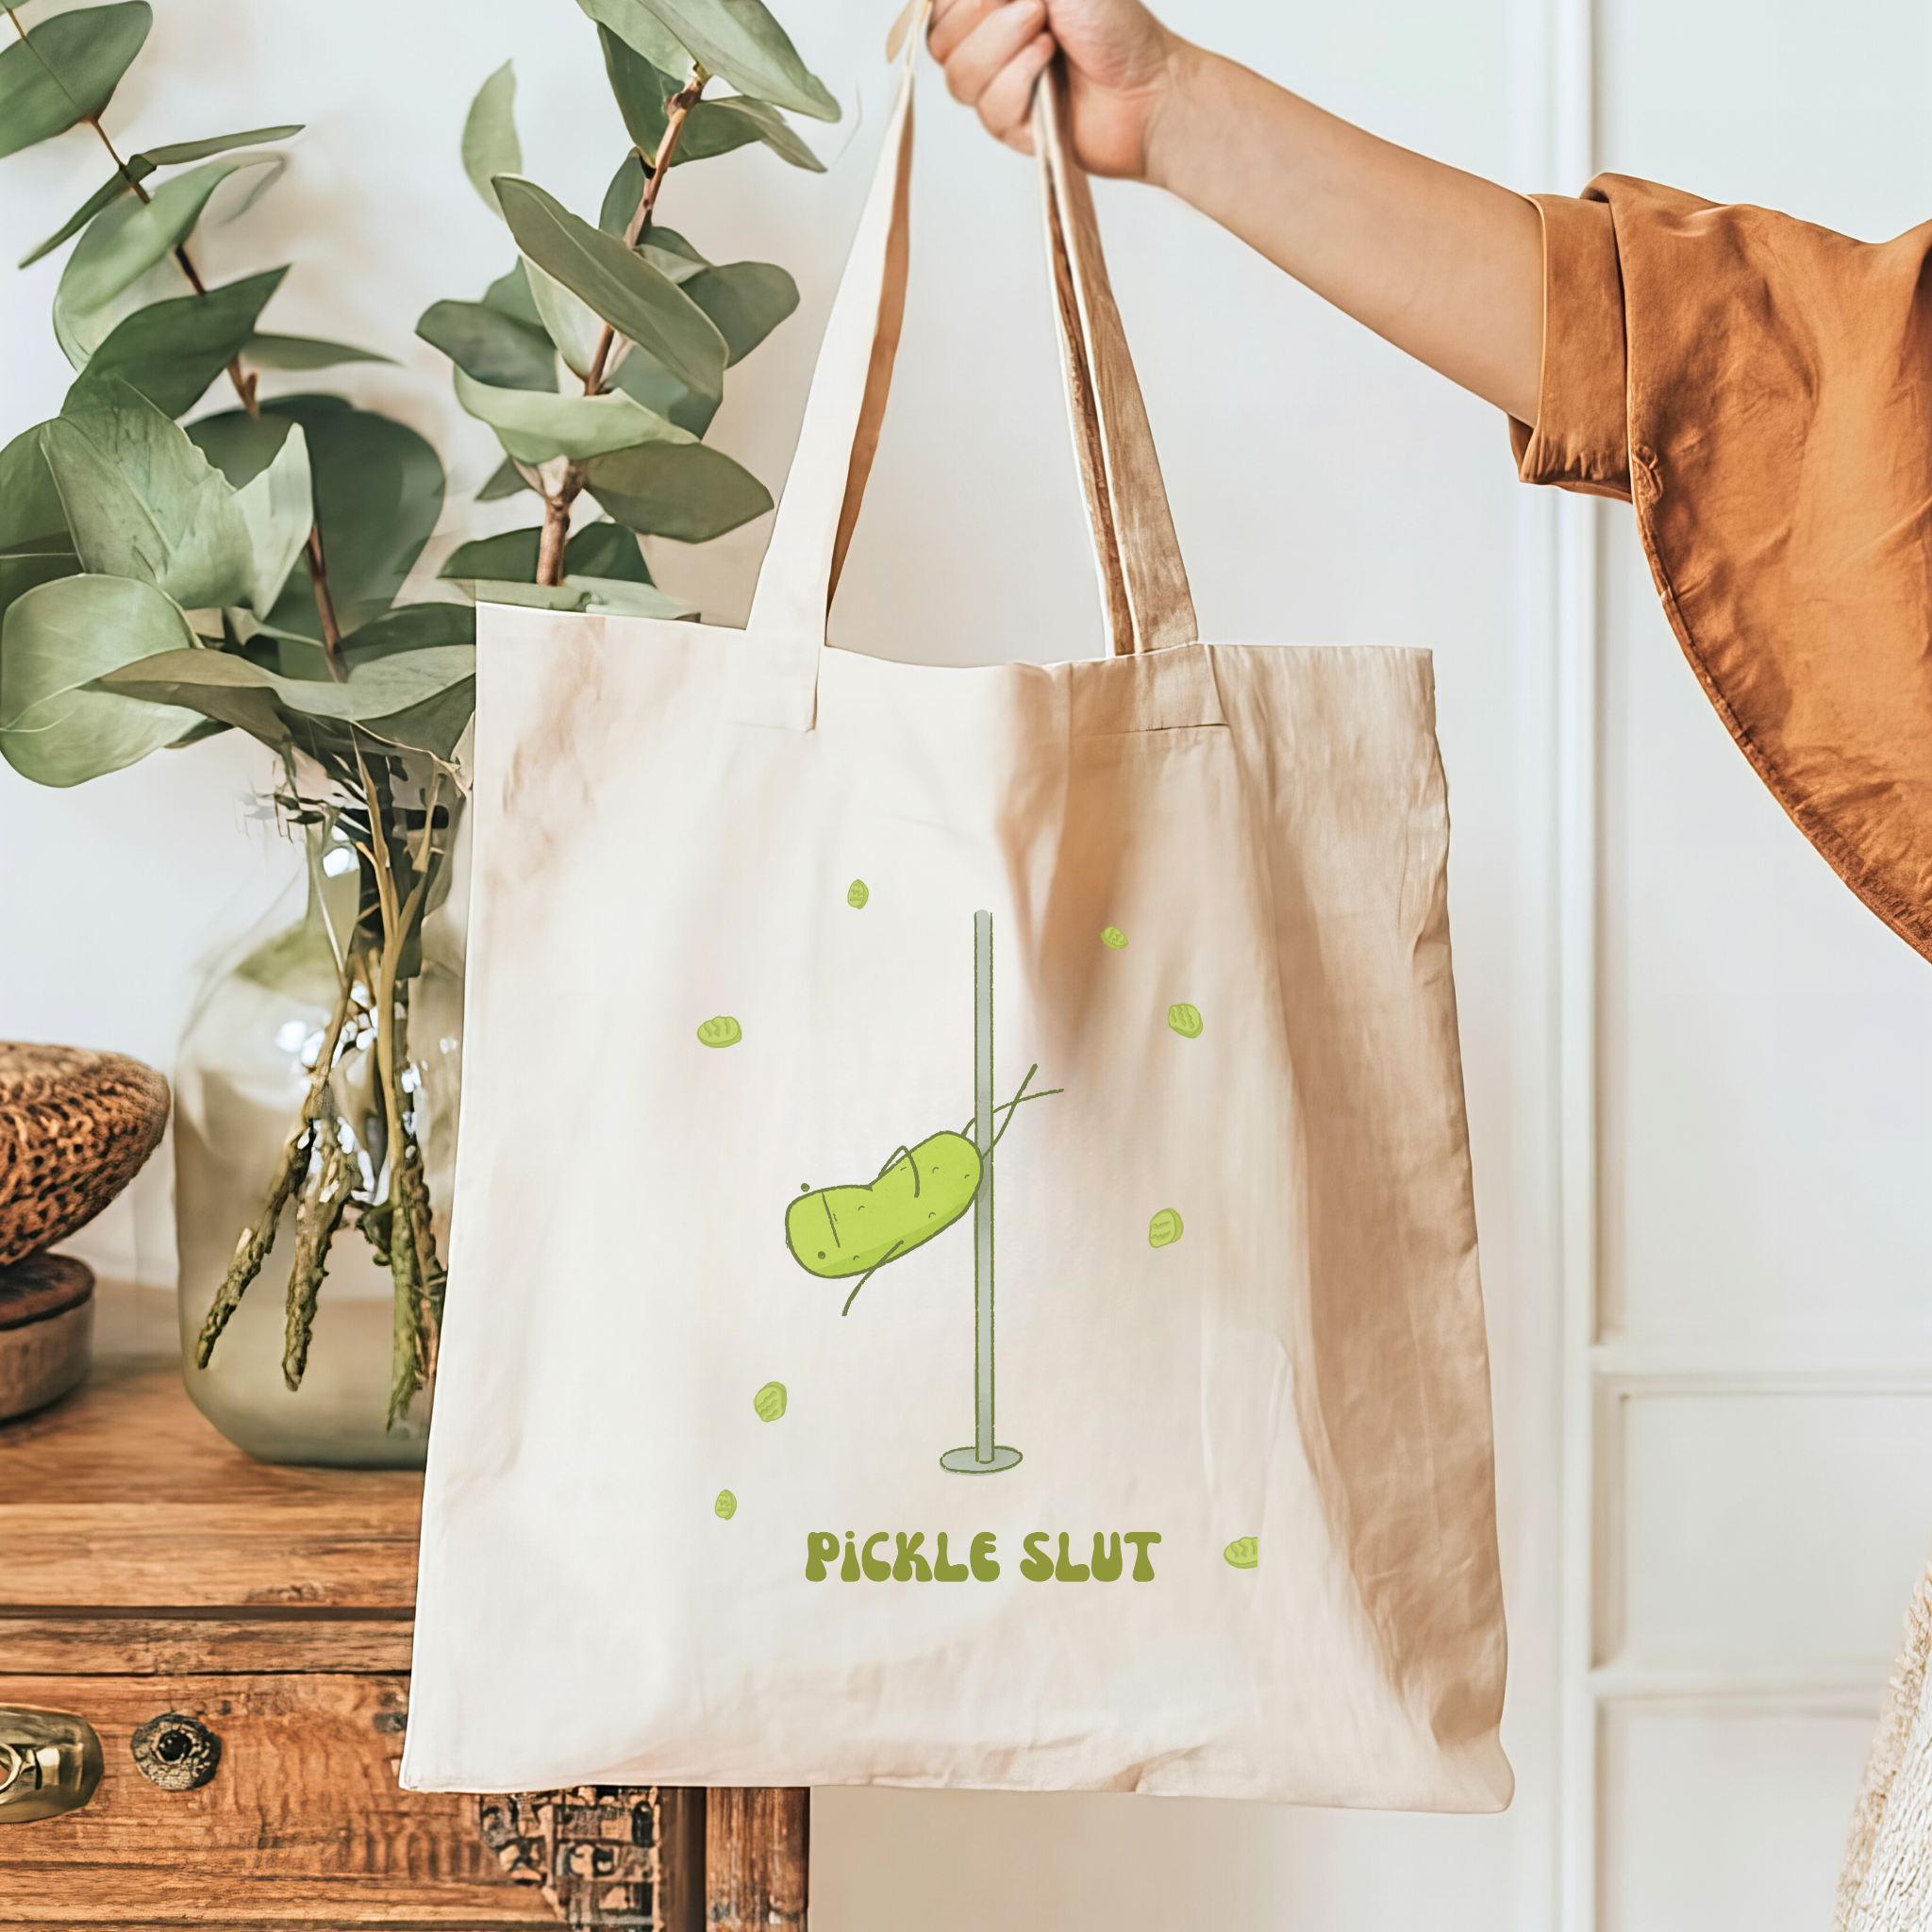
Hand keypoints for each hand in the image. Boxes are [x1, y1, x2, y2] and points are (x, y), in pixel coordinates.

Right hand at [926, 0, 1180, 179]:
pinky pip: (989, 107)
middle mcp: (990, 47)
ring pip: (959, 76)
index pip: (939, 5)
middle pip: (939, 40)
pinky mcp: (1012, 129)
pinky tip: (1049, 67)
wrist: (1151, 86)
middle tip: (1036, 7)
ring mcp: (998, 90)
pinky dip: (1019, 80)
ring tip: (1048, 36)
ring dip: (1003, 47)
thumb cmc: (1116, 27)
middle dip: (982, 17)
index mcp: (994, 8)